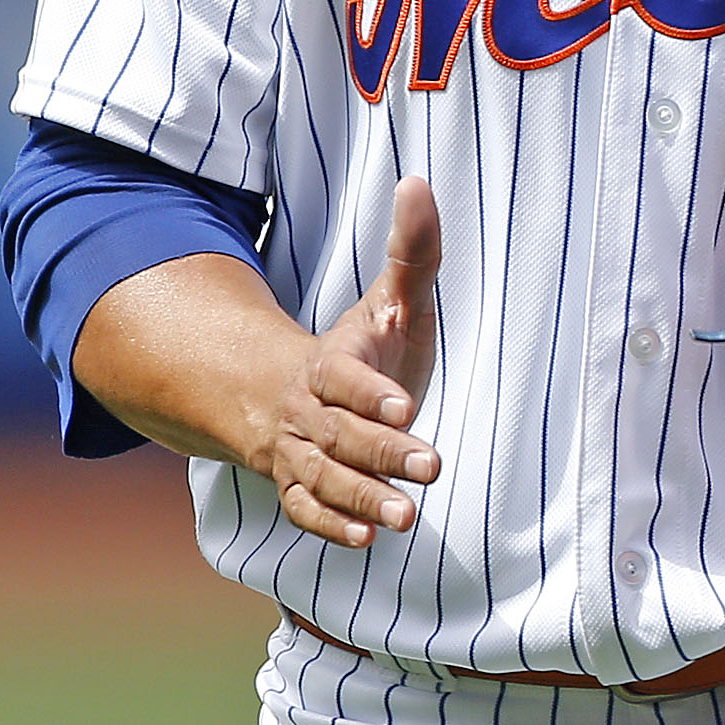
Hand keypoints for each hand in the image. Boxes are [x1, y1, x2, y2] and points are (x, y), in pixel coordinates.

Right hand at [252, 179, 445, 548]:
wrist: (291, 394)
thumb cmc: (362, 347)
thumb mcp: (389, 300)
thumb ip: (412, 251)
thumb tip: (420, 183)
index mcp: (330, 363)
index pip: (344, 378)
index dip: (369, 393)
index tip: (406, 407)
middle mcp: (309, 412)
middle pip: (340, 435)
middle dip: (384, 453)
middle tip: (433, 467)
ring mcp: (300, 453)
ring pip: (323, 478)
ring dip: (361, 499)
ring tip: (405, 518)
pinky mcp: (299, 486)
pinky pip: (304, 509)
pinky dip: (329, 525)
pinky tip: (363, 541)